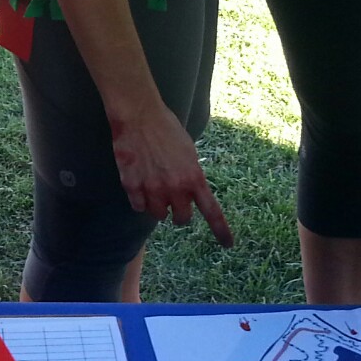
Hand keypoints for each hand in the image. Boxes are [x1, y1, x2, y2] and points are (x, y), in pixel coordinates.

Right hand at [110, 104, 232, 246]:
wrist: (139, 115)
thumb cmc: (166, 128)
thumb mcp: (188, 152)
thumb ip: (191, 175)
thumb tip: (190, 192)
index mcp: (194, 178)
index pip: (212, 212)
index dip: (221, 231)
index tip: (228, 245)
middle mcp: (175, 188)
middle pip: (182, 219)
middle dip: (179, 213)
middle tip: (174, 201)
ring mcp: (153, 189)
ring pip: (158, 215)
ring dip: (158, 206)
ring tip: (153, 187)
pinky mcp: (132, 186)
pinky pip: (138, 206)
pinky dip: (139, 200)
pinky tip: (138, 184)